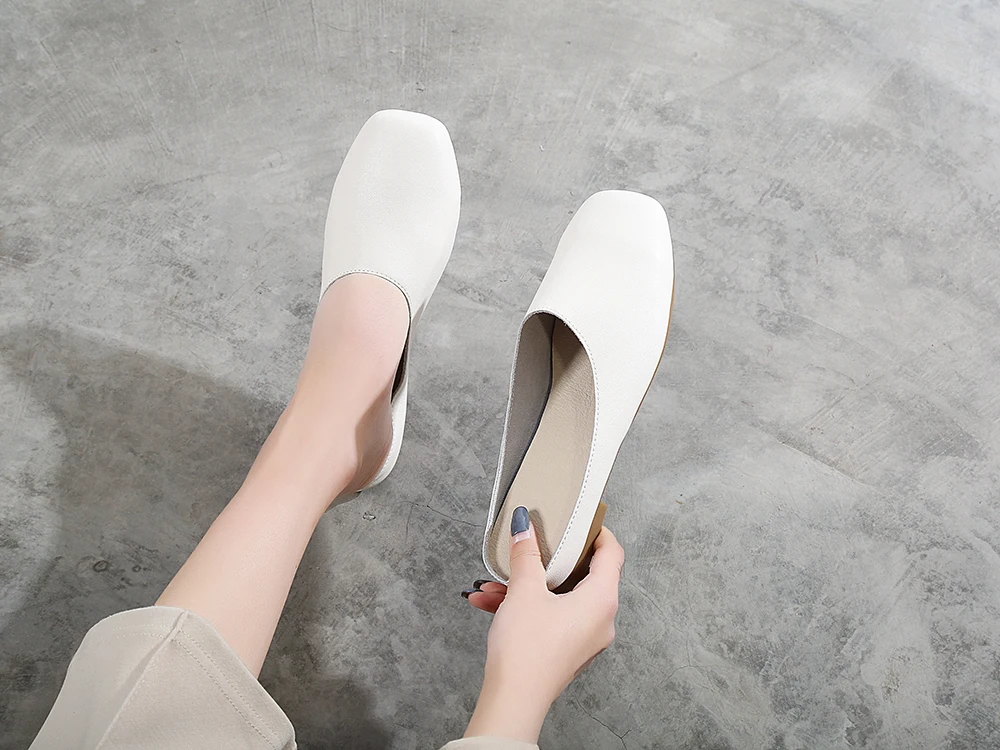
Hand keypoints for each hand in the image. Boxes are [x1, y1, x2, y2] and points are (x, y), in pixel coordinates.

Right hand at [463, 506, 624, 742]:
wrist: (513, 701)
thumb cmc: (527, 648)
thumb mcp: (524, 591)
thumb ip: (526, 553)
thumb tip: (524, 524)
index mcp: (601, 600)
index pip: (612, 554)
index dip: (598, 533)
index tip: (580, 520)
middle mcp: (601, 619)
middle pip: (583, 575)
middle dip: (547, 561)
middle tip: (532, 544)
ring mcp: (586, 637)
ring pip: (559, 598)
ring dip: (526, 586)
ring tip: (492, 582)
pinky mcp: (568, 650)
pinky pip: (551, 617)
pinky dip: (526, 607)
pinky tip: (488, 602)